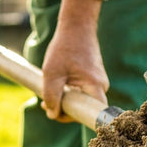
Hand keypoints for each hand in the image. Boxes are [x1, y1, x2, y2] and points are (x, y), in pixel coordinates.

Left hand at [40, 0, 108, 121]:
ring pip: (80, 101)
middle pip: (83, 109)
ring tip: (49, 90)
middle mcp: (102, 87)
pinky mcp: (93, 80)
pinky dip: (68, 93)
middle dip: (64, 109)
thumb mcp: (51, 73)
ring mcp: (99, 83)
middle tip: (45, 102)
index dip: (74, 119)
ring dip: (64, 100)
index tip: (59, 116)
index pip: (91, 114)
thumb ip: (52, 97)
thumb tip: (53, 115)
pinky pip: (81, 94)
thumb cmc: (65, 48)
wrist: (77, 27)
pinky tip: (58, 84)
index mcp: (95, 86)